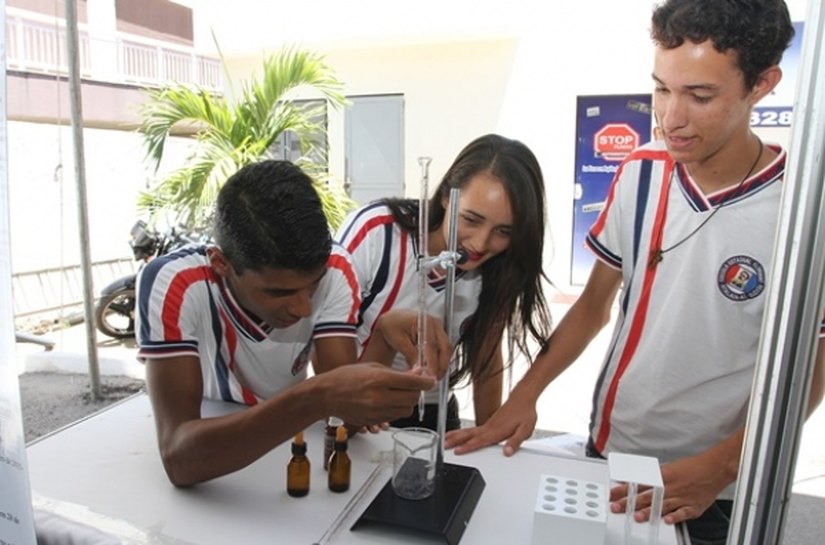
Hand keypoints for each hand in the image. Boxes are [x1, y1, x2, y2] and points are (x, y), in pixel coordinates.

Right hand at [322, 362, 435, 426]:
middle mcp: (379, 397)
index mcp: (379, 379)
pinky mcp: (374, 421)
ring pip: (407, 410)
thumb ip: (397, 372)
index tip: (431, 380)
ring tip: (399, 393)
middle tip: (414, 385)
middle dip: (417, 391)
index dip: (426, 381)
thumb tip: (418, 373)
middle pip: (413, 398)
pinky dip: (397, 410)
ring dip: (408, 402)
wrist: (327, 395)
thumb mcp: (373, 366)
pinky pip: (395, 417)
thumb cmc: (346, 377)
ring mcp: (376, 412)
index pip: (413, 382)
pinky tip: (388, 401)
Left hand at [371, 309, 451, 377]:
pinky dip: (437, 362)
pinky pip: (442, 351)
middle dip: (442, 365)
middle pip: (445, 348)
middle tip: (435, 379)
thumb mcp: (399, 341)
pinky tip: (430, 371)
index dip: (433, 363)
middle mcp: (435, 324)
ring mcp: (438, 330)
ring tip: (432, 378)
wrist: (392, 320)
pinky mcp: (437, 337)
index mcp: (425, 322)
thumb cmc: (393, 326)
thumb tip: (419, 370)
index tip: (431, 376)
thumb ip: (410, 355)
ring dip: (441, 365)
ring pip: (445, 350)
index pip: (433, 345)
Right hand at [445, 395, 537, 455]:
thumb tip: (508, 452)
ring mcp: (488, 424)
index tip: (457, 451)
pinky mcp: (489, 423)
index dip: (467, 447)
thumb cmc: (525, 413)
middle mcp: (490, 427)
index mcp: (497, 431)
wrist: (523, 398)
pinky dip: (463, 432)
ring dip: (456, 435)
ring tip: (445, 439)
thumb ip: (515, 442)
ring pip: (469, 431)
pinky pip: (473, 429)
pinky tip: (461, 435)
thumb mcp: (525, 430)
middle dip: (455, 440)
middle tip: (444, 445)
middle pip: (469, 435)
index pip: (479, 441)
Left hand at [609, 450, 732, 524]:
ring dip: (649, 512)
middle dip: (630, 503)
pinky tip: (667, 521)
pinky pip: (683, 513)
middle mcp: (671, 487)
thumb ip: (653, 477)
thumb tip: (636, 481)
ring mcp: (682, 497)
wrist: (714, 468)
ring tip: (636, 517)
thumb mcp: (669, 468)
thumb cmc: (692, 468)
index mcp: (663, 476)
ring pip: (662, 505)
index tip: (612, 494)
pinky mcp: (693, 507)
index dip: (624, 490)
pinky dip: (675, 517)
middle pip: (647, 496)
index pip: (639, 484)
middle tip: (616, 507)